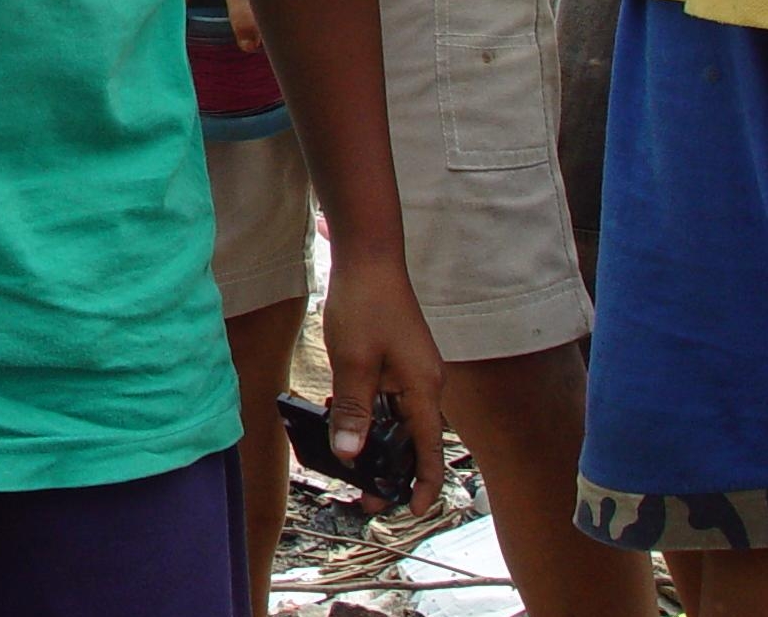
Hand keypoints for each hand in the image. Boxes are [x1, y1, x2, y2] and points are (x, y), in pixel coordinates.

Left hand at [319, 247, 446, 514]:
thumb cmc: (365, 304)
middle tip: (360, 492)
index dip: (422, 484)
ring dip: (373, 438)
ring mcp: (411, 371)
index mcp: (424, 388)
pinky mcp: (396, 360)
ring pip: (395, 419)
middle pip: (412, 439)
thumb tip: (350, 454)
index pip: (429, 450)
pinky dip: (366, 411)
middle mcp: (424, 383)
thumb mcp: (353, 361)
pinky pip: (384, 397)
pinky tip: (338, 416)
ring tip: (344, 459)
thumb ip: (353, 409)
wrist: (367, 256)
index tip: (411, 511)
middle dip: (388, 467)